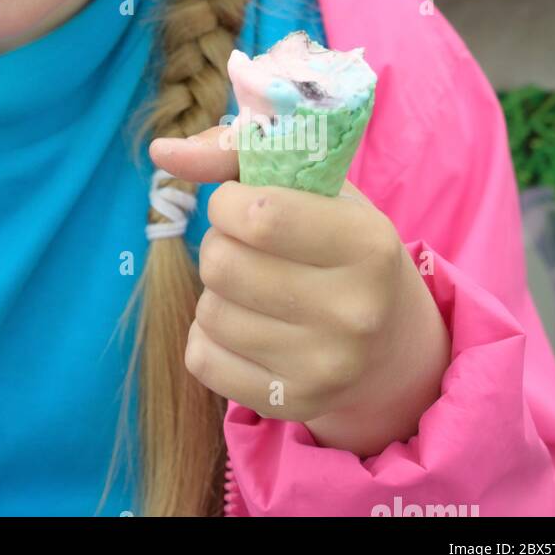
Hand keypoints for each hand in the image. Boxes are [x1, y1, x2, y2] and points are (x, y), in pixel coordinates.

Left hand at [149, 125, 450, 456]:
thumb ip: (237, 152)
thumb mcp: (312, 186)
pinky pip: (201, 357)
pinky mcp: (293, 404)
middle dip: (220, 244)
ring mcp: (325, 368)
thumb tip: (161, 150)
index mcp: (368, 245)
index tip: (243, 204)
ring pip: (208, 310)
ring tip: (255, 288)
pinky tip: (247, 326)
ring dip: (217, 290)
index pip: (259, 216)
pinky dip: (209, 336)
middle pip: (221, 263)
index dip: (229, 202)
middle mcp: (354, 313)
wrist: (392, 345)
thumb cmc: (338, 241)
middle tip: (251, 248)